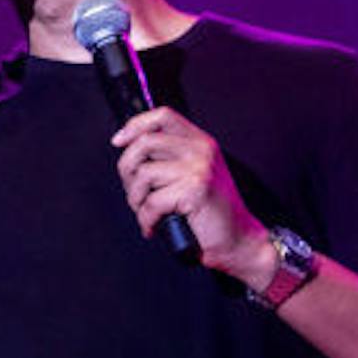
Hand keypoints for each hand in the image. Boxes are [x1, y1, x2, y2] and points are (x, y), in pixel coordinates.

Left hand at [110, 108, 272, 282]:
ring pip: (143, 174)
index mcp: (201, 142)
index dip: (135, 125)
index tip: (119, 141)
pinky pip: (151, 201)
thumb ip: (169, 157)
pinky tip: (153, 226)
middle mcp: (201, 150)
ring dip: (135, 199)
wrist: (239, 241)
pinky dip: (146, 219)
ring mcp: (199, 168)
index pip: (162, 116)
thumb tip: (129, 148)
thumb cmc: (212, 213)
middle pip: (145, 143)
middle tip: (134, 192)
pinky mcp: (195, 190)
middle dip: (127, 170)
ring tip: (145, 212)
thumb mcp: (194, 174)